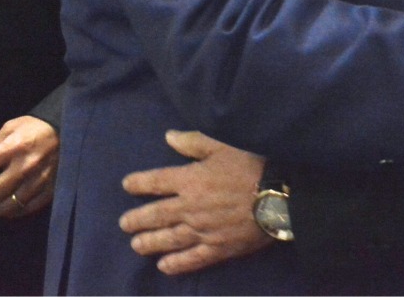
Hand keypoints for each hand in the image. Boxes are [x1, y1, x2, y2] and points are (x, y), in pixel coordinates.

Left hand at [0, 115, 57, 218]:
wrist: (67, 130)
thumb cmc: (34, 127)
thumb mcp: (10, 127)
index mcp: (13, 147)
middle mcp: (25, 167)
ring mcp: (38, 181)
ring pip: (9, 205)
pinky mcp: (49, 190)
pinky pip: (27, 208)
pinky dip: (12, 212)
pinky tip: (4, 209)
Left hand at [119, 130, 271, 275]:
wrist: (279, 196)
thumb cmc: (252, 164)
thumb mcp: (223, 144)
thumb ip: (193, 142)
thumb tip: (168, 137)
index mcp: (190, 180)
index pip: (157, 182)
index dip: (139, 183)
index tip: (127, 185)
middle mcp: (190, 207)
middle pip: (157, 215)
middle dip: (138, 219)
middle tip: (124, 224)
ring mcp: (202, 231)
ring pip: (169, 239)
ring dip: (150, 243)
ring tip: (136, 246)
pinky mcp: (217, 248)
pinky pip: (192, 259)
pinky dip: (176, 264)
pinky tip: (164, 266)